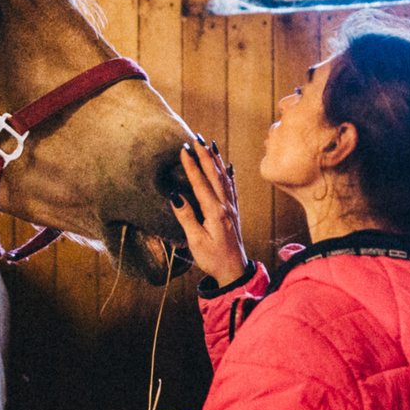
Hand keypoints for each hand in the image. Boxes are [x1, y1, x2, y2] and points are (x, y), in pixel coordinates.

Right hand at [169, 140, 250, 288]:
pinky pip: (232, 187)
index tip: (183, 149)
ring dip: (217, 160)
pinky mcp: (234, 213)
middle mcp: (225, 206)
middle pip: (214, 175)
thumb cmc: (213, 259)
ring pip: (225, 178)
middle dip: (205, 155)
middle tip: (196, 138)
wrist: (234, 271)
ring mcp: (232, 208)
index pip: (200, 183)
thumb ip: (186, 217)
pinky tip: (227, 166)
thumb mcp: (196, 241)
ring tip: (210, 145)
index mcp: (215, 212)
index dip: (191, 166)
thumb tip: (175, 196)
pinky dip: (228, 174)